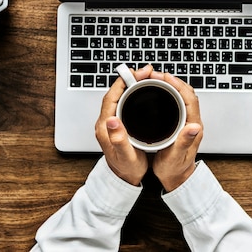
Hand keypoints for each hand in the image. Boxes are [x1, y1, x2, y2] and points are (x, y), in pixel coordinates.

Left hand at [95, 65, 153, 185]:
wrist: (123, 179)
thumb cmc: (125, 169)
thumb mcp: (125, 156)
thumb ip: (118, 140)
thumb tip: (112, 120)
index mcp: (105, 127)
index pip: (111, 97)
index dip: (123, 82)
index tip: (136, 73)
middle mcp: (107, 122)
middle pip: (116, 93)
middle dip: (130, 79)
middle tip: (146, 72)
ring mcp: (112, 121)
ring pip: (120, 96)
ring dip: (132, 84)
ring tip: (146, 77)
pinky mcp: (119, 122)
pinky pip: (124, 102)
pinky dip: (134, 93)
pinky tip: (144, 91)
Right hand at [151, 71, 202, 191]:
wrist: (177, 178)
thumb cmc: (175, 169)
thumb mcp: (176, 157)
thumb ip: (184, 142)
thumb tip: (195, 127)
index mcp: (193, 127)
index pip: (189, 99)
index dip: (178, 85)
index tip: (164, 77)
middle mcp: (192, 121)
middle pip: (186, 93)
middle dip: (172, 81)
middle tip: (154, 75)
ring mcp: (187, 121)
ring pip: (182, 96)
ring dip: (170, 85)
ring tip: (154, 79)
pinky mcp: (181, 122)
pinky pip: (177, 101)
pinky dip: (168, 93)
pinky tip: (157, 91)